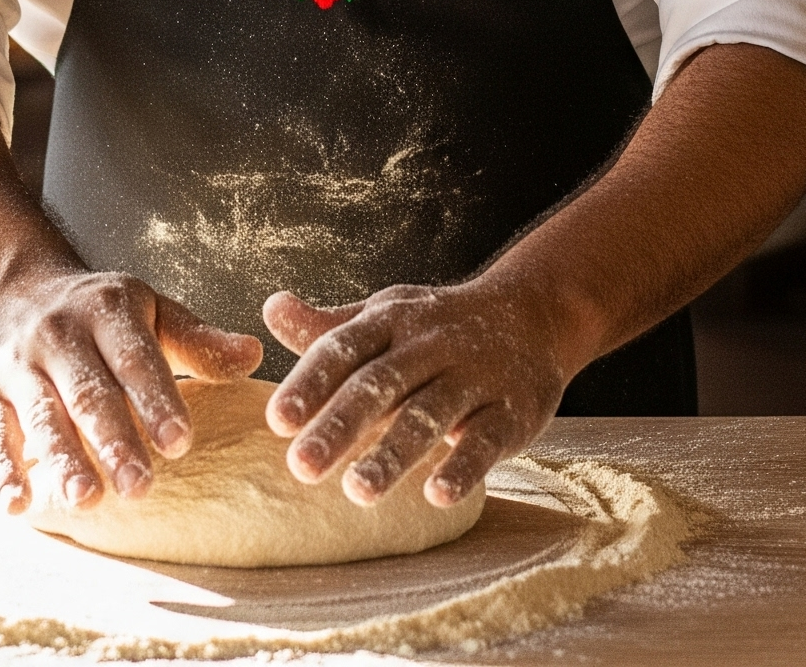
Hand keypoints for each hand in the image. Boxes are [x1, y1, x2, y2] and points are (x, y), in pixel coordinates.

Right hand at [0, 268, 262, 514]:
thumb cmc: (101, 314)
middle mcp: (60, 334)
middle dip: (114, 440)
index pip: (136, 360)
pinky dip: (2, 469)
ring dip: (63, 458)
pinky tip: (18, 504)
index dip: (158, 400)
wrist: (17, 288)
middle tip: (140, 486)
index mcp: (108, 311)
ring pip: (43, 414)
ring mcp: (19, 363)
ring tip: (87, 499)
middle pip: (90, 392)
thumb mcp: (151, 312)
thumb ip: (198, 341)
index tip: (181, 443)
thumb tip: (254, 355)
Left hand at [262, 273, 582, 510]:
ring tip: (357, 491)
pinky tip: (436, 495)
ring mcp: (473, 376)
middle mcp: (430, 344)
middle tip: (301, 468)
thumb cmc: (440, 325)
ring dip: (393, 453)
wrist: (534, 315)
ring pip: (430, 414)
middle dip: (340, 424)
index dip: (310, 383)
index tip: (276, 421)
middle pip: (380, 383)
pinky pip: (485, 439)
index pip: (344, 348)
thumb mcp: (386, 315)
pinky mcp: (511, 409)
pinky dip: (462, 467)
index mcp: (392, 321)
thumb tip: (271, 310)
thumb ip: (329, 327)